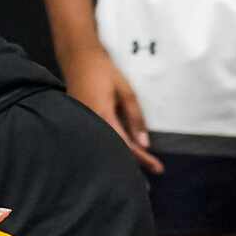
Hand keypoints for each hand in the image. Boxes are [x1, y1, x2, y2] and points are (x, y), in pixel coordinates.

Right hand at [64, 46, 162, 174]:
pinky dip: (111, 147)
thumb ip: (135, 117)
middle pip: (114, 152)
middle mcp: (91, 124)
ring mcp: (83, 123)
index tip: (158, 168)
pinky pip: (98, 139)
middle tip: (148, 177)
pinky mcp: (80, 121)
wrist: (77, 58)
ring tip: (137, 169)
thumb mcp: (126, 91)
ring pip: (105, 147)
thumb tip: (145, 143)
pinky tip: (120, 151)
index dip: (143, 159)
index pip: (126, 146)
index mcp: (103, 117)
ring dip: (121, 158)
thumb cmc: (104, 71)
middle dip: (132, 165)